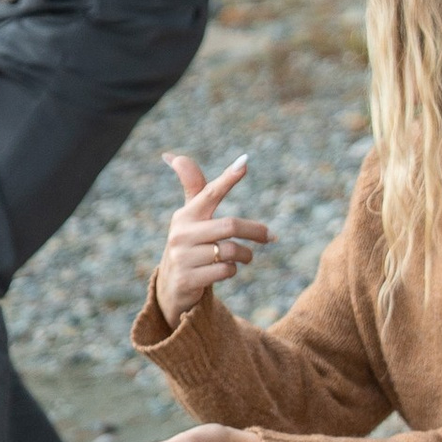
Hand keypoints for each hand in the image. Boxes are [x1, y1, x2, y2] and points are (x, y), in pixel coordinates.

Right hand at [153, 152, 271, 318]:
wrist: (170, 285)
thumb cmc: (189, 244)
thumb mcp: (189, 218)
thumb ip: (192, 189)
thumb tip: (175, 156)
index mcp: (185, 215)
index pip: (209, 192)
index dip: (228, 178)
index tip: (245, 162)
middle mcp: (181, 233)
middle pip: (230, 225)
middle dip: (255, 231)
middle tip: (271, 236)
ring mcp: (182, 257)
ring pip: (230, 251)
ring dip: (245, 255)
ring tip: (245, 256)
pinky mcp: (187, 279)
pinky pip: (225, 270)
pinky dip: (232, 270)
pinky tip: (225, 270)